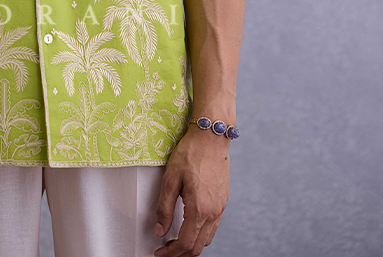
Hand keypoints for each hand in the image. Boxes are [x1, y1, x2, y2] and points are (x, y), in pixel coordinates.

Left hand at [153, 126, 229, 255]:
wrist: (211, 137)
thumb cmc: (191, 153)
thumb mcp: (170, 178)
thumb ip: (164, 208)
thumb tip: (159, 230)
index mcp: (199, 209)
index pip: (185, 243)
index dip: (170, 253)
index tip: (159, 252)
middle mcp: (213, 212)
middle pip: (197, 247)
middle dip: (180, 253)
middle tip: (165, 250)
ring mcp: (220, 208)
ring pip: (206, 239)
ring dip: (191, 245)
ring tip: (175, 241)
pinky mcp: (223, 201)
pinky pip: (213, 227)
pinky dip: (201, 234)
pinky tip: (190, 227)